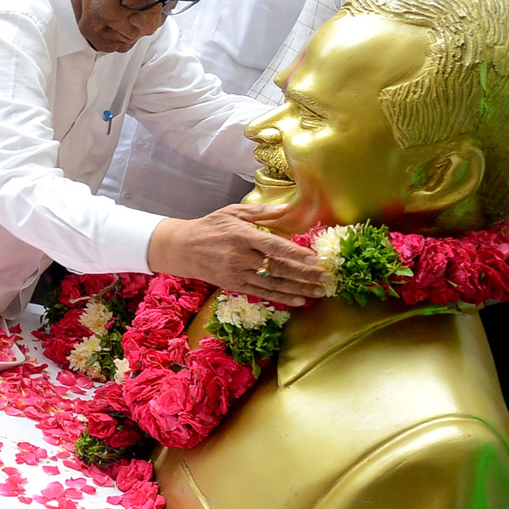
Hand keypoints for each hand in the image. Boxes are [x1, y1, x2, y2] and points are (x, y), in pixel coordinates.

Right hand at [147, 203, 327, 306]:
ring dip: (298, 288)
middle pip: (278, 267)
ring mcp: (238, 273)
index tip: (314, 258)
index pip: (273, 246)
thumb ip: (259, 211)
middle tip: (325, 277)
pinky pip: (263, 293)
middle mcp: (241, 256)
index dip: (295, 252)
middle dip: (304, 274)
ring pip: (273, 283)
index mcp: (242, 235)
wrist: (183, 248)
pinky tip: (299, 299)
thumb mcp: (231, 212)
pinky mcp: (235, 285)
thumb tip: (284, 209)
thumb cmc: (209, 227)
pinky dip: (282, 297)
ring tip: (319, 291)